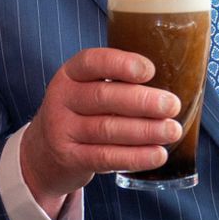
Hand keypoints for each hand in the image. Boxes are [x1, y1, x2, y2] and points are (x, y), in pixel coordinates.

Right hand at [20, 47, 181, 216]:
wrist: (46, 151)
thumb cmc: (82, 113)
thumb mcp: (88, 89)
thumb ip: (118, 84)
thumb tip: (172, 84)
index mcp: (70, 73)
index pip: (92, 62)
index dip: (121, 64)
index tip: (150, 71)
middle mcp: (61, 98)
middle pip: (103, 97)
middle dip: (142, 101)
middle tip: (172, 105)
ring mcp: (62, 129)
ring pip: (107, 129)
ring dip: (145, 130)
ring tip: (172, 130)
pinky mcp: (69, 158)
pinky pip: (105, 157)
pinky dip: (135, 157)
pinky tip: (158, 154)